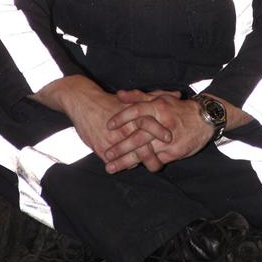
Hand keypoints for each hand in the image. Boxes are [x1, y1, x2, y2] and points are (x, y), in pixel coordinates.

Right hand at [32, 76, 175, 171]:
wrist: (82, 102)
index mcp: (130, 113)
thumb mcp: (132, 97)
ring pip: (129, 157)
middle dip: (152, 156)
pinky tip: (130, 165)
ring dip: (140, 162)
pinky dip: (124, 163)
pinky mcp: (101, 148)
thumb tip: (178, 94)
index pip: (147, 123)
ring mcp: (111, 140)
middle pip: (140, 144)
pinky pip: (116, 161)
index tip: (170, 138)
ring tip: (152, 167)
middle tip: (161, 162)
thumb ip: (156, 96)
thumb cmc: (109, 101)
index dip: (159, 131)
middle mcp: (122, 127)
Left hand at [105, 91, 213, 172]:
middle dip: (120, 148)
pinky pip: (155, 160)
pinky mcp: (174, 152)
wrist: (204, 119)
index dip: (122, 118)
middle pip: (139, 138)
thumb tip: (119, 95)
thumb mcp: (159, 99)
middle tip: (107, 155)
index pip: (137, 111)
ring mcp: (169, 140)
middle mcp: (163, 123)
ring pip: (145, 153)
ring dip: (126, 162)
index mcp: (159, 107)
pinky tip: (130, 168)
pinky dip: (141, 164)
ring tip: (111, 167)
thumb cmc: (177, 108)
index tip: (108, 125)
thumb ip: (138, 97)